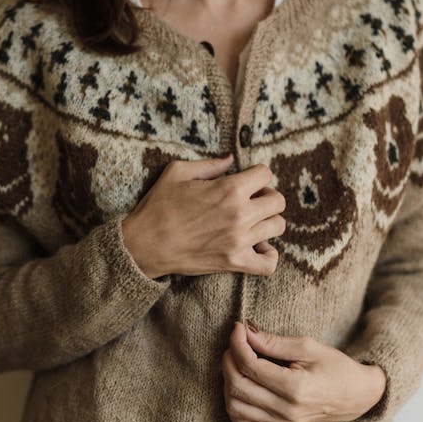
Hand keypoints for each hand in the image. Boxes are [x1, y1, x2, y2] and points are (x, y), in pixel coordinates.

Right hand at [121, 155, 285, 279]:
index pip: (266, 174)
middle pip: (277, 201)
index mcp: (229, 188)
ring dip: (267, 222)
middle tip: (251, 201)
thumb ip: (209, 164)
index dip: (256, 175)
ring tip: (253, 223)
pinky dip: (269, 255)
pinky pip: (269, 263)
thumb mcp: (177, 173)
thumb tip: (230, 158)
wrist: (145, 244)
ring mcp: (240, 240)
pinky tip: (258, 247)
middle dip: (266, 197)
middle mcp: (240, 214)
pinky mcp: (235, 263)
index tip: (246, 181)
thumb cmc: (158, 206)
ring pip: (277, 227)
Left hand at [221, 320, 386, 421]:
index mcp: (296, 388)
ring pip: (234, 407)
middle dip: (228, 361)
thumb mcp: (308, 347)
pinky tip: (240, 388)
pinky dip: (234, 406)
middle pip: (238, 386)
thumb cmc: (335, 368)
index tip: (238, 329)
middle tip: (235, 345)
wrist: (356, 397)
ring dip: (227, 382)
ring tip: (237, 364)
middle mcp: (286, 411)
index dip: (237, 344)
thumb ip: (274, 342)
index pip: (250, 366)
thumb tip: (245, 331)